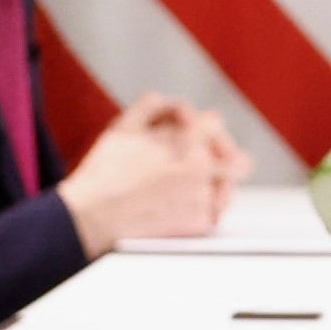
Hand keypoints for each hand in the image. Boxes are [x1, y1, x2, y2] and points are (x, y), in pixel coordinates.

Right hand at [60, 93, 243, 252]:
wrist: (91, 219)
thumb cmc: (103, 174)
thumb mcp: (122, 128)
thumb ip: (153, 107)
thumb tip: (176, 104)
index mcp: (186, 138)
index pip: (215, 125)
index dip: (205, 131)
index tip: (195, 141)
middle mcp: (202, 166)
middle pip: (239, 161)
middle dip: (223, 163)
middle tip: (205, 171)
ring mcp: (204, 197)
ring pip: (228, 190)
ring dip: (216, 190)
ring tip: (192, 196)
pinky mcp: (201, 224)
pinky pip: (215, 217)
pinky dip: (203, 216)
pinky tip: (181, 215)